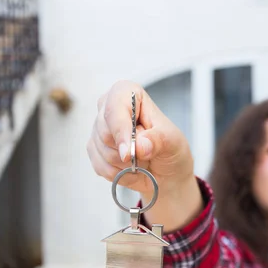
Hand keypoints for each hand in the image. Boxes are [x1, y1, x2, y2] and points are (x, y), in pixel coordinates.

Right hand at [87, 80, 193, 195]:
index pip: (115, 105)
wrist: (167, 172)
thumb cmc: (170, 148)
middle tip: (147, 154)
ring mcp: (99, 129)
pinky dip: (118, 173)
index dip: (120, 128)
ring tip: (142, 161)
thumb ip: (157, 140)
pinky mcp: (95, 149)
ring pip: (102, 151)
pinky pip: (100, 166)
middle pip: (105, 131)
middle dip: (128, 151)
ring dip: (125, 164)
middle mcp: (110, 108)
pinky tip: (131, 169)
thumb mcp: (172, 141)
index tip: (129, 151)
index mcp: (130, 94)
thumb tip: (139, 146)